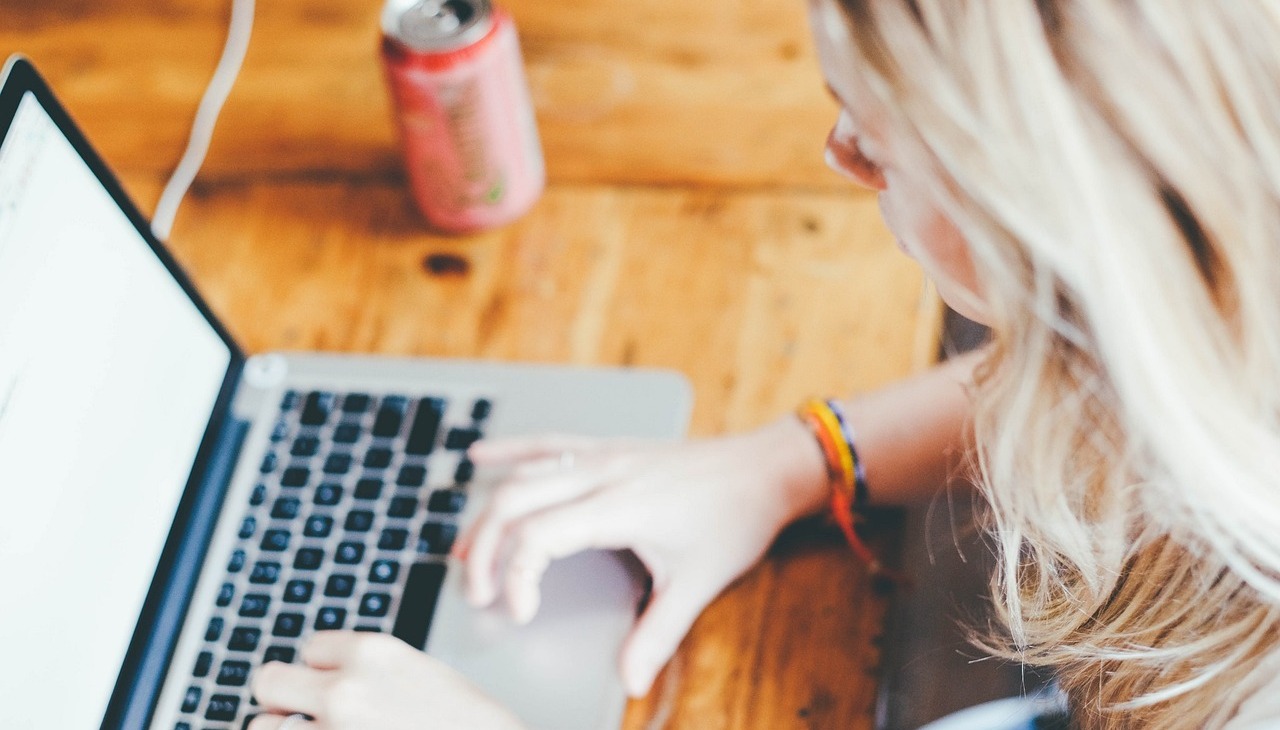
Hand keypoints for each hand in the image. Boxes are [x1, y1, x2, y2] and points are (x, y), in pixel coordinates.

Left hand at [248, 632, 524, 729]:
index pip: (309, 647)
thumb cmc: (462, 721)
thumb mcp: (416, 672)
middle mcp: (343, 690)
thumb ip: (365, 668)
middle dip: (284, 697)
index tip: (337, 683)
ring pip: (262, 728)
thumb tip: (321, 675)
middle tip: (304, 712)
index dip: (322, 669)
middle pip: (268, 681)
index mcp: (371, 652)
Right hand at [455, 418, 827, 696]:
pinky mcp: (610, 448)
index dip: (516, 578)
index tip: (521, 614)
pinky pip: (549, 443)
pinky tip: (480, 458)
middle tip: (478, 594)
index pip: (538, 536)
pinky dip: (511, 451)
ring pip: (525, 475)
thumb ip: (658, 633)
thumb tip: (630, 680)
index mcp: (618, 506)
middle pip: (514, 502)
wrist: (766, 467)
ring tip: (463, 553)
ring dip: (488, 512)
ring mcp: (603, 456)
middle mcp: (602, 473)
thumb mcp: (699, 582)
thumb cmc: (735, 518)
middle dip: (483, 550)